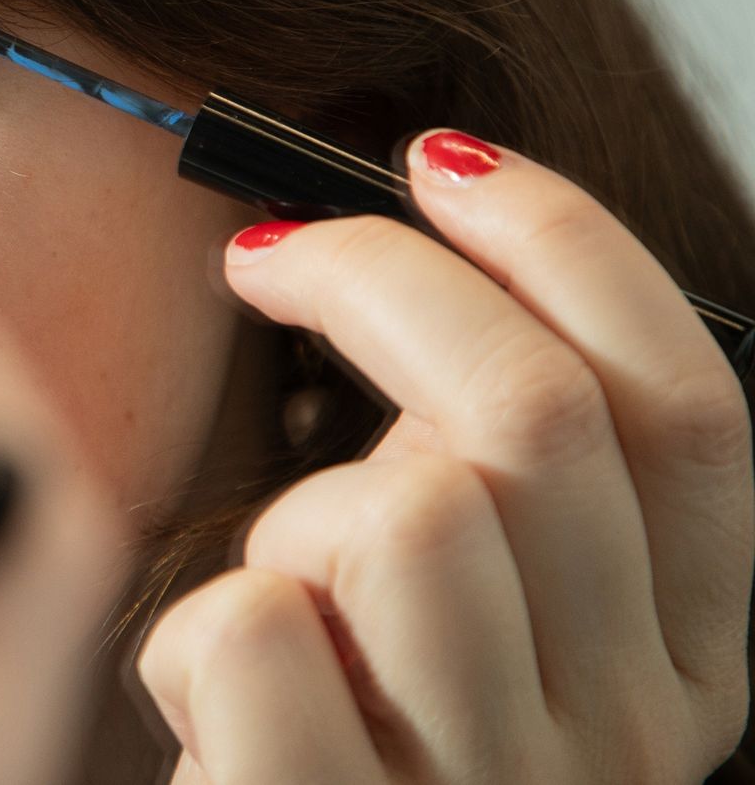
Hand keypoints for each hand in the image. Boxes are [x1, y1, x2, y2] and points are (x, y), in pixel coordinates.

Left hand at [138, 129, 753, 783]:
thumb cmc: (366, 748)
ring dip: (292, 515)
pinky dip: (193, 629)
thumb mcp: (485, 619)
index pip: (688, 404)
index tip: (436, 157)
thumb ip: (496, 478)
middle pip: (531, 416)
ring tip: (282, 592)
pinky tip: (218, 700)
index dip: (563, 242)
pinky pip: (245, 630)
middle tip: (267, 254)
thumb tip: (408, 255)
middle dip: (375, 276)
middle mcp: (628, 736)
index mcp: (690, 660)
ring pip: (396, 518)